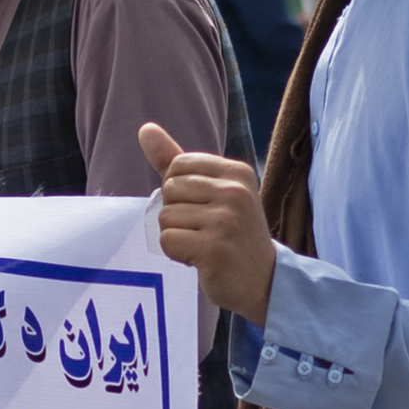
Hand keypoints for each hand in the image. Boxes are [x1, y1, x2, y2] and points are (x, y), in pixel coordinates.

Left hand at [143, 125, 274, 325]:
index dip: (179, 191)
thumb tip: (145, 128)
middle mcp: (234, 192)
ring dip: (177, 236)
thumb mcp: (213, 191)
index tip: (204, 209)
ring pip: (165, 217)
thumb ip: (175, 160)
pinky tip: (200, 259)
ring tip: (204, 244)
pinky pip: (167, 241)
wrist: (263, 280)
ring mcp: (226, 220)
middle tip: (205, 231)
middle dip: (177, 214)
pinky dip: (176, 253)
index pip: (177, 165)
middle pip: (169, 190)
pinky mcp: (214, 248)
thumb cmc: (233, 234)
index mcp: (236, 172)